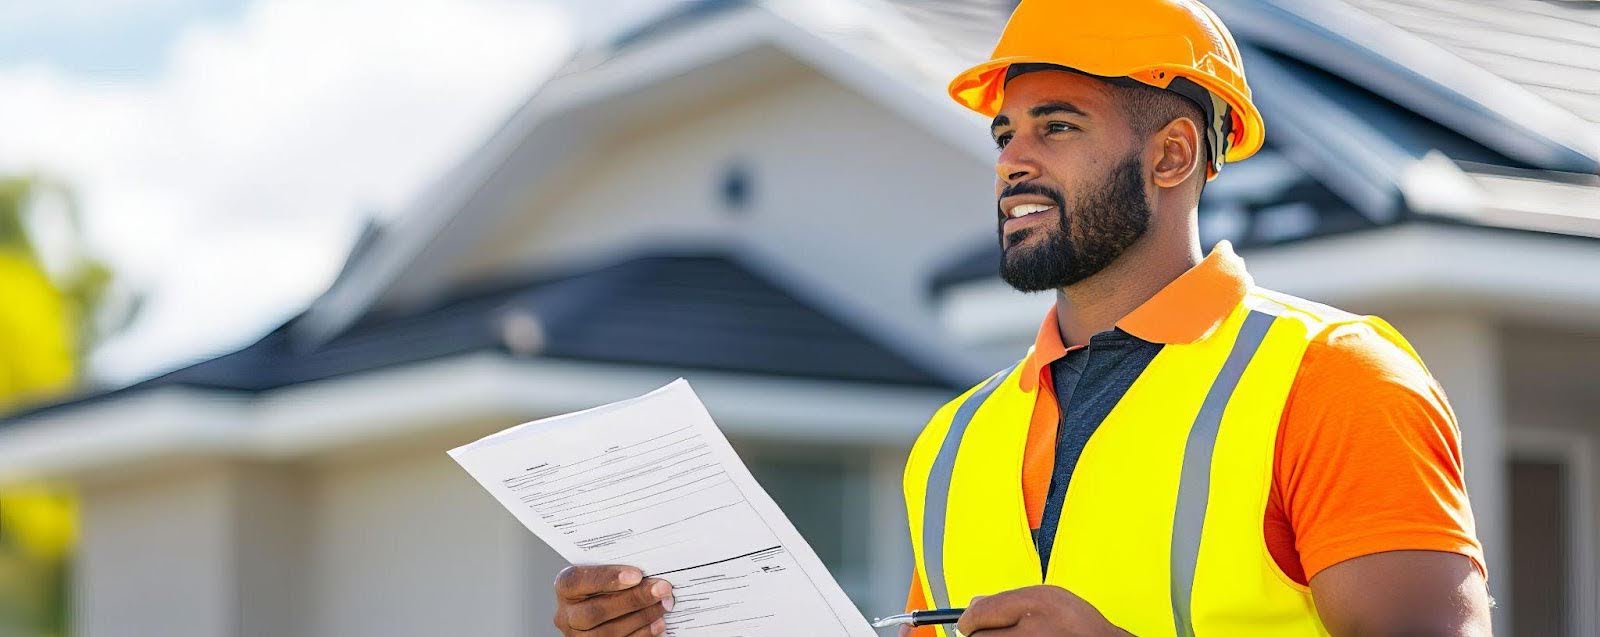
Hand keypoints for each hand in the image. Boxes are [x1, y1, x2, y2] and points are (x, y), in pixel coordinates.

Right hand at [553, 564, 672, 635]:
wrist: (605, 611)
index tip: (637, 575)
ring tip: (663, 604)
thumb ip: (619, 573)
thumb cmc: (607, 587)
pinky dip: (643, 634)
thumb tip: (650, 568)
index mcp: (566, 588)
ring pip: (609, 632)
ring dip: (642, 617)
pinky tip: (658, 623)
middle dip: (633, 600)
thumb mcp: (605, 575)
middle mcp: (567, 615)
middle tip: (661, 589)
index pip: (578, 581)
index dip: (607, 578)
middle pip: (595, 611)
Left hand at [956, 585, 1129, 635]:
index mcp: (1037, 604)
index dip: (969, 619)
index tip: (967, 623)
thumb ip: (1009, 600)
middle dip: (981, 635)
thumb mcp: (1047, 598)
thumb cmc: (1079, 626)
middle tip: (995, 634)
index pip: (980, 613)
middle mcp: (1034, 630)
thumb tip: (972, 605)